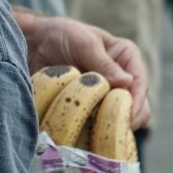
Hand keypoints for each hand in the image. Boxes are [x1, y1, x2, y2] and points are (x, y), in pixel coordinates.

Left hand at [14, 10, 151, 127]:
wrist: (32, 46)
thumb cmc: (60, 35)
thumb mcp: (83, 43)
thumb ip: (104, 63)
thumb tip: (127, 82)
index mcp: (127, 58)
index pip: (140, 84)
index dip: (137, 102)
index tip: (125, 118)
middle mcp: (121, 80)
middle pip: (137, 108)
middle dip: (126, 120)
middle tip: (108, 131)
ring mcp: (106, 97)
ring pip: (120, 122)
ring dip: (109, 130)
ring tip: (93, 135)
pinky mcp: (90, 111)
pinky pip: (98, 128)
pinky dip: (93, 135)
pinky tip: (82, 137)